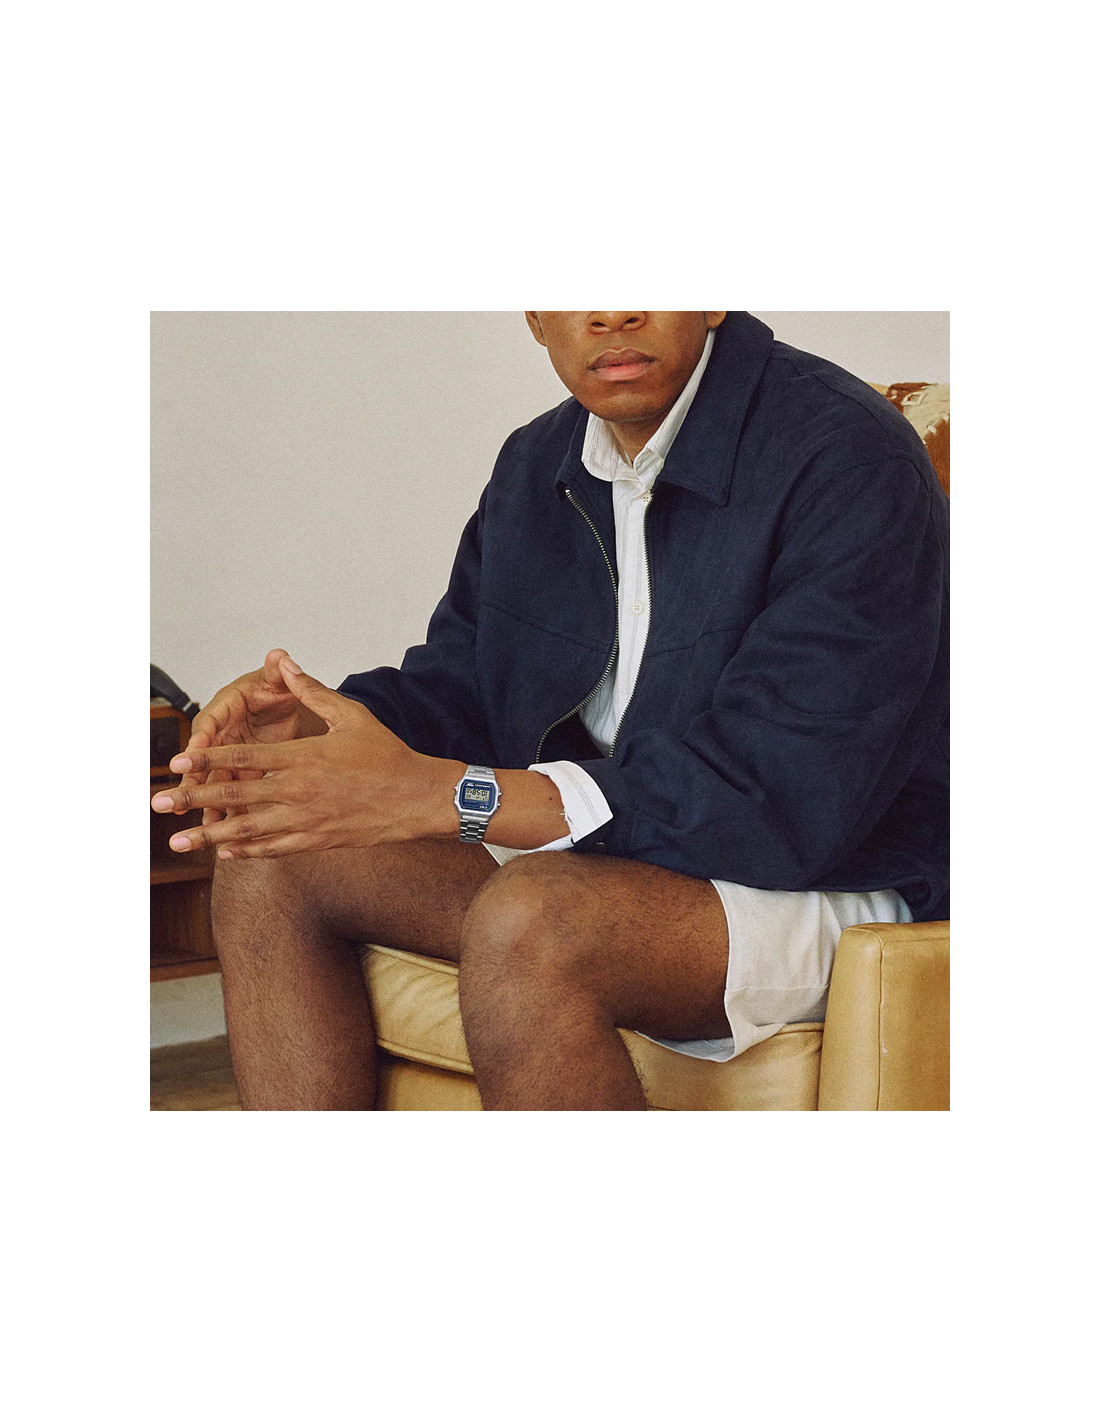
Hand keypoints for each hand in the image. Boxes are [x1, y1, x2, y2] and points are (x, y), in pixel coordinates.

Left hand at [150, 661, 453, 856]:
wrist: (416, 798)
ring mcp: (306, 820)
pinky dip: (247, 851)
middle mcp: (298, 791)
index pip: (244, 756)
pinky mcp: (316, 841)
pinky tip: (226, 853)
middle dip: (193, 800)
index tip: (177, 763)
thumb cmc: (386, 755)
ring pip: (248, 829)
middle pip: (235, 796)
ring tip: (179, 843)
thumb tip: (286, 663)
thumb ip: (312, 690)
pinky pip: (274, 849)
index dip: (207, 760)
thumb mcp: (350, 715)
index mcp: (303, 757)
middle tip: (159, 804)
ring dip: (210, 836)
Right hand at [174, 650, 325, 827]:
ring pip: (216, 780)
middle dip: (192, 780)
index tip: (186, 758)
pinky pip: (234, 792)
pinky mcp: (244, 769)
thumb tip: (279, 656)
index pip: (209, 723)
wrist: (287, 702)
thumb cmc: (277, 688)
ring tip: (204, 826)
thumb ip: (277, 671)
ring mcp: (232, 753)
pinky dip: (232, 810)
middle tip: (178, 799)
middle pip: (204, 758)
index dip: (198, 741)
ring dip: (209, 802)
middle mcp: (224, 731)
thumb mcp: (278, 679)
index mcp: (228, 706)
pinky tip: (229, 831)